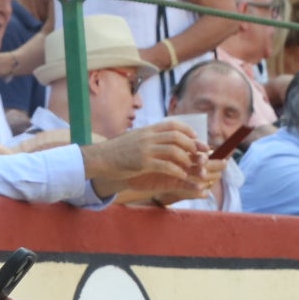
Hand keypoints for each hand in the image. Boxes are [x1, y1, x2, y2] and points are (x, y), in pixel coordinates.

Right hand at [81, 119, 201, 196]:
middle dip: (192, 145)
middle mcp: (147, 137)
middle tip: (200, 154)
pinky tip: (181, 175)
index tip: (195, 138)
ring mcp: (145, 149)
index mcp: (146, 130)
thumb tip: (158, 136)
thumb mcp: (132, 137)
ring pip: (174, 150)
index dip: (187, 130)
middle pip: (177, 136)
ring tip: (191, 166)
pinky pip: (166, 166)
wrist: (98, 158)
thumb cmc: (114, 150)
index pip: (172, 124)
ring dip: (186, 159)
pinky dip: (177, 170)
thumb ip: (147, 136)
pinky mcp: (143, 163)